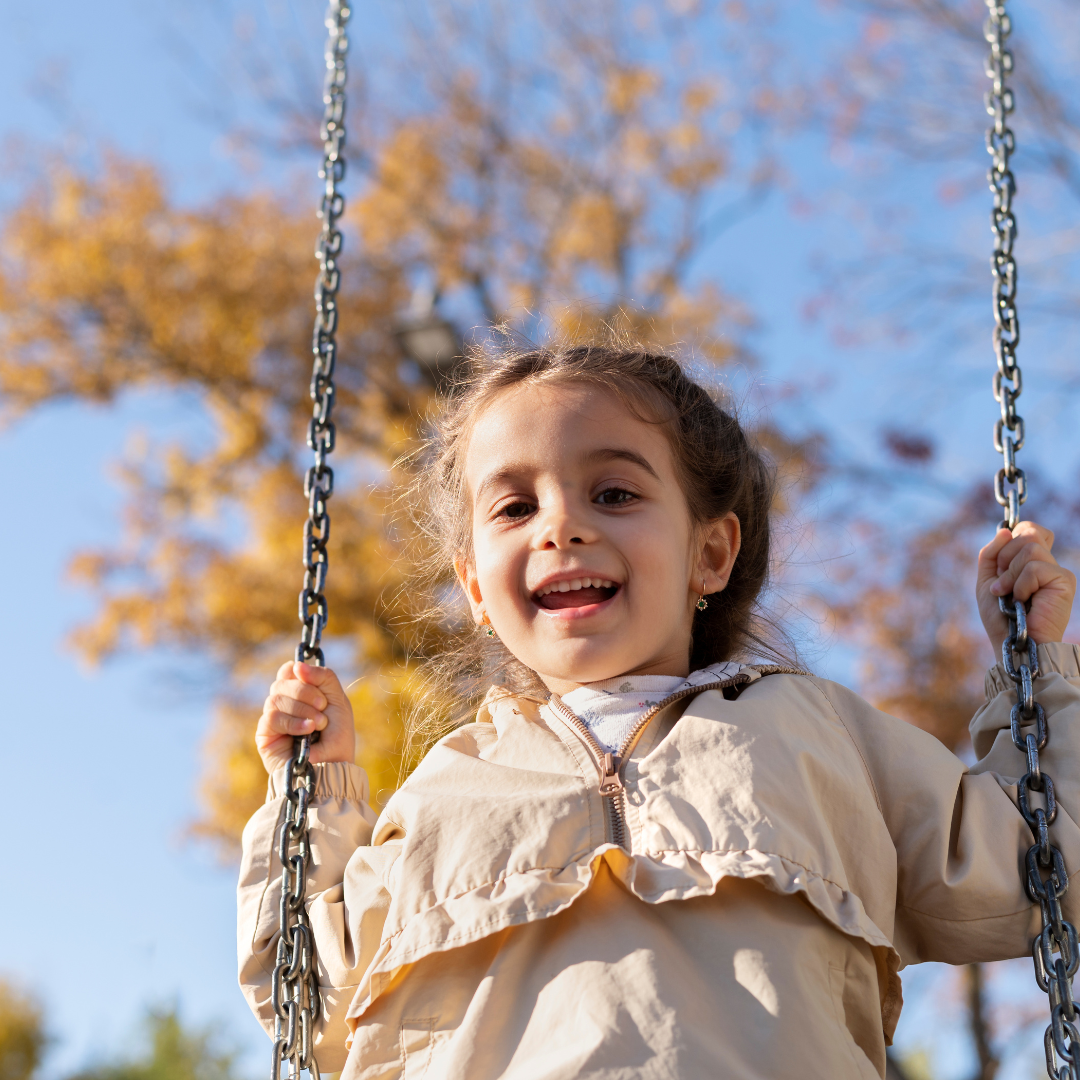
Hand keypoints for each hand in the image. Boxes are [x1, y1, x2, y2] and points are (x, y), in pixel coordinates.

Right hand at [256, 661, 356, 773]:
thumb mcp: (338, 700)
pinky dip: (292, 722)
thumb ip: (324, 677)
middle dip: (306, 692)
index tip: (312, 681)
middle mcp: (283, 704)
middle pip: (282, 682)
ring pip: (275, 699)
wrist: (334, 766)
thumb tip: (297, 665)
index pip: (288, 670)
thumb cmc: (337, 736)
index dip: (298, 671)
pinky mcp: (265, 736)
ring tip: (318, 724)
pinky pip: (271, 718)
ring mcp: (273, 720)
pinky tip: (307, 730)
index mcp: (299, 694)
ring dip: (301, 709)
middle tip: (323, 707)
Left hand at [977, 522, 1075, 656]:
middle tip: (1003, 583)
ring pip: (1031, 548)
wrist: (1011, 641)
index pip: (1029, 528)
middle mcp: (1047, 563)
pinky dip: (1021, 584)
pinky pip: (1036, 567)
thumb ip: (991, 553)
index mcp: (1030, 561)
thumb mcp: (986, 579)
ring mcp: (1057, 571)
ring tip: (1010, 595)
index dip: (1013, 537)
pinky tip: (1022, 600)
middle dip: (1006, 557)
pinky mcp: (1064, 581)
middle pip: (1029, 533)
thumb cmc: (999, 617)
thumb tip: (1006, 530)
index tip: (1001, 563)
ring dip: (1011, 574)